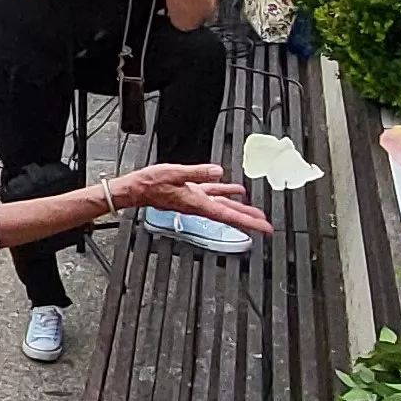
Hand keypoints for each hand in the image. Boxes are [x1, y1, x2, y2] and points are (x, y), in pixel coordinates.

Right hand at [117, 162, 272, 237]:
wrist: (136, 189)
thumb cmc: (150, 185)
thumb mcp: (175, 173)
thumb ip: (198, 172)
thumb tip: (218, 172)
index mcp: (197, 203)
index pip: (228, 216)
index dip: (248, 222)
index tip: (262, 228)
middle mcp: (199, 205)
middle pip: (229, 215)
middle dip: (248, 219)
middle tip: (265, 225)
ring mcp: (195, 200)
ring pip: (224, 206)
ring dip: (240, 208)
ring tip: (255, 211)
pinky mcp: (191, 192)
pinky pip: (213, 194)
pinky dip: (225, 193)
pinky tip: (234, 190)